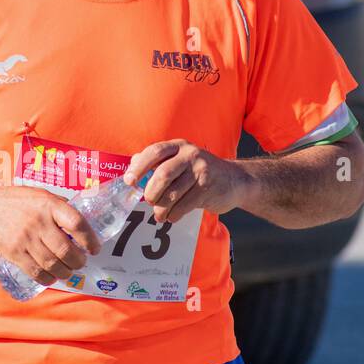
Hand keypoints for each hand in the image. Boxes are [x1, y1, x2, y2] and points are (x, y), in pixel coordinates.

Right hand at [0, 186, 101, 284]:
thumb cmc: (21, 201)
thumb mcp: (44, 196)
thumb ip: (62, 208)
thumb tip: (82, 224)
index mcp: (50, 205)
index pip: (77, 224)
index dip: (90, 239)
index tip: (94, 248)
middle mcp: (38, 222)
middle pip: (66, 250)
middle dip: (78, 261)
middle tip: (80, 262)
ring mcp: (25, 239)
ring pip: (52, 264)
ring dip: (65, 272)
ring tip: (68, 271)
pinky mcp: (14, 253)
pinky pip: (35, 272)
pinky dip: (48, 278)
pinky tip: (52, 277)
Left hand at [124, 139, 249, 223]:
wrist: (234, 180)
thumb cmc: (198, 172)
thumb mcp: (179, 161)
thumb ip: (157, 163)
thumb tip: (131, 167)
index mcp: (178, 146)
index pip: (154, 152)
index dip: (138, 167)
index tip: (129, 182)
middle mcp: (190, 155)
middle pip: (162, 174)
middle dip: (151, 192)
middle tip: (148, 201)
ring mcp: (201, 171)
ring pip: (172, 194)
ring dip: (161, 208)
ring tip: (159, 214)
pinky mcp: (207, 189)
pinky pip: (184, 205)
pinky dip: (174, 214)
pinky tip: (172, 216)